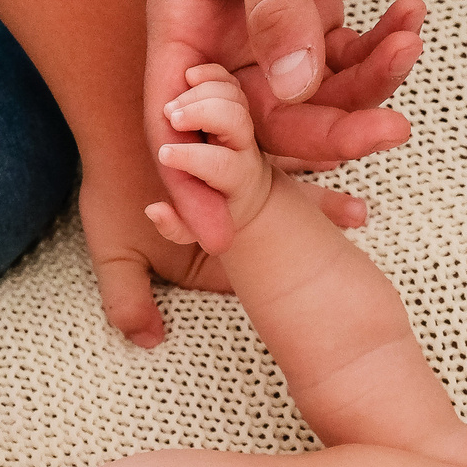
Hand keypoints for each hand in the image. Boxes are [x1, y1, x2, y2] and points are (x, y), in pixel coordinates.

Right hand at [83, 133, 364, 346]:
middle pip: (285, 213)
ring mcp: (239, 165)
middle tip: (360, 213)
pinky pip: (274, 134)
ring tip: (351, 174)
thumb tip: (149, 342)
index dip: (297, 259)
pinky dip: (300, 136)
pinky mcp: (239, 130)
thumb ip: (130, 300)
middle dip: (324, 210)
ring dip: (319, 170)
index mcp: (213, 232)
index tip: (338, 242)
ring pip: (290, 173)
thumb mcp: (116, 253)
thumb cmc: (112, 189)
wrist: (106, 124)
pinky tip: (326, 129)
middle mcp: (233, 202)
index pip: (264, 253)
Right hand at [147, 0, 425, 248]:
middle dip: (326, 135)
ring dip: (368, 89)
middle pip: (262, 125)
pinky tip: (411, 18)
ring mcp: (268, 34)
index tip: (224, 235)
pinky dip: (384, 52)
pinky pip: (346, 62)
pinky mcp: (311, 17)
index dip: (197, 180)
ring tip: (410, 46)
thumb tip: (298, 91)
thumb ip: (279, 11)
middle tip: (388, 132)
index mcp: (180, 25)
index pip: (178, 121)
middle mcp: (220, 42)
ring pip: (314, 101)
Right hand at [147, 64, 280, 241]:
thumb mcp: (194, 226)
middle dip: (202, 114)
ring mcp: (243, 120)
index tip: (165, 153)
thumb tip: (154, 211)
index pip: (220, 166)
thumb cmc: (213, 209)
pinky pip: (230, 79)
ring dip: (202, 93)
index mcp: (234, 177)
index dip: (192, 158)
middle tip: (171, 115)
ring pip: (232, 97)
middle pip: (233, 121)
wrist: (245, 187)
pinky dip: (211, 74)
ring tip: (174, 101)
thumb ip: (175, 225)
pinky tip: (191, 77)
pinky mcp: (239, 99)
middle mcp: (242, 146)